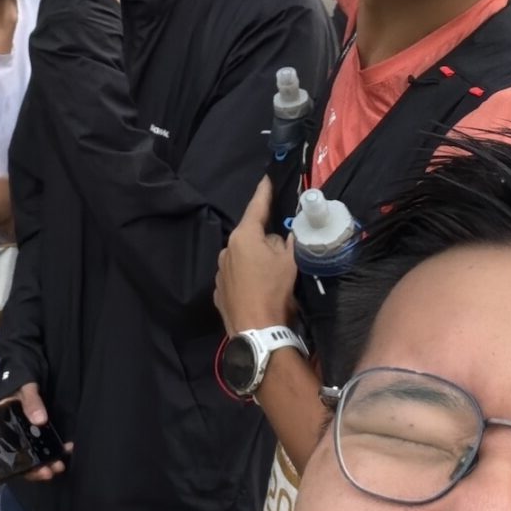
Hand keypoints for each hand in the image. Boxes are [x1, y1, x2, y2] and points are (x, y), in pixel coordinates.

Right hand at [15, 379, 71, 481]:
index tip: (38, 470)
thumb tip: (40, 420)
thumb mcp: (25, 388)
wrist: (29, 372)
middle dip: (38, 468)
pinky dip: (54, 450)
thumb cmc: (21, 381)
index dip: (21, 466)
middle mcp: (12, 436)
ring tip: (60, 465)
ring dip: (47, 463)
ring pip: (34, 456)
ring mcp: (25, 435)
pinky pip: (44, 445)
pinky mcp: (38, 432)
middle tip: (53, 469)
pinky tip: (66, 449)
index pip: (6, 454)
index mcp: (2, 428)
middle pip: (22, 459)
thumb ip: (31, 402)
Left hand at [215, 171, 296, 335]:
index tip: (267, 178)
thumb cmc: (274, 291)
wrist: (257, 332)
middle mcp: (227, 250)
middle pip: (250, 235)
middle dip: (264, 237)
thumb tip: (281, 237)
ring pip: (243, 257)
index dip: (264, 191)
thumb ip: (287, 241)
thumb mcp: (290, 261)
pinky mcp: (220, 292)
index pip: (256, 206)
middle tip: (283, 246)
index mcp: (243, 236)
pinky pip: (237, 276)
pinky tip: (259, 289)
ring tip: (272, 274)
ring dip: (255, 259)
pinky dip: (248, 278)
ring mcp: (220, 272)